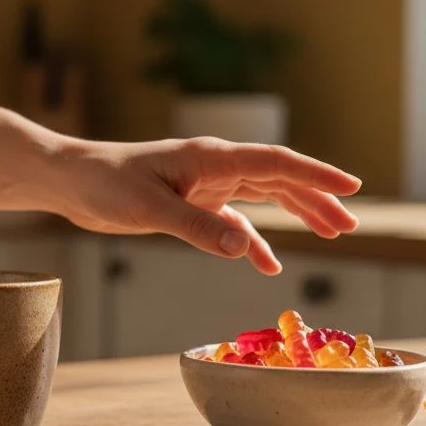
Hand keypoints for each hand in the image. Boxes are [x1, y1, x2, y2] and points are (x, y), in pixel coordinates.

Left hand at [51, 137, 360, 274]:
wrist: (73, 181)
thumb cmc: (106, 185)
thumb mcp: (150, 209)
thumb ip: (196, 229)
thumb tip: (243, 250)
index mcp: (212, 159)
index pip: (277, 163)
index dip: (316, 174)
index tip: (352, 186)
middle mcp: (216, 167)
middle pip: (280, 180)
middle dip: (317, 199)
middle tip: (351, 223)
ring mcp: (205, 185)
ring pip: (264, 198)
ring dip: (296, 214)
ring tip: (332, 233)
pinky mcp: (192, 204)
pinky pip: (235, 223)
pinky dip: (254, 242)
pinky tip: (267, 266)